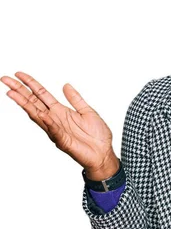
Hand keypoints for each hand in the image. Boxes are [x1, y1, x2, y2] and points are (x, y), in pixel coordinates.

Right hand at [1, 72, 118, 179]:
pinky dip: (48, 123)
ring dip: (25, 104)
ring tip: (13, 93)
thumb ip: (76, 99)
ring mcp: (56, 130)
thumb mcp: (87, 111)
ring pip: (37, 115)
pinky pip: (54, 131)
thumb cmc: (96, 136)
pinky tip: (42, 115)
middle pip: (33, 102)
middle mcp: (54, 119)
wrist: (103, 154)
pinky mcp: (63, 141)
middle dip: (19, 91)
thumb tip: (66, 85)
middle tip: (5, 80)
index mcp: (60, 111)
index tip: (19, 74)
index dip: (31, 84)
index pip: (41, 95)